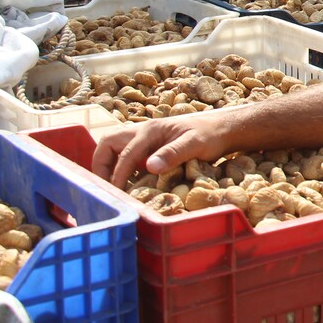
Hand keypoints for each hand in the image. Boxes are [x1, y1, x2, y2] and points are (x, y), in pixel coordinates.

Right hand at [92, 113, 223, 187]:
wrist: (221, 130)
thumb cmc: (209, 135)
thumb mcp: (195, 144)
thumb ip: (173, 153)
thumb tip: (150, 167)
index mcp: (151, 130)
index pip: (125, 153)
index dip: (118, 174)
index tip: (116, 192)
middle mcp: (142, 132)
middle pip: (108, 144)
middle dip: (101, 164)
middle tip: (104, 187)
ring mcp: (144, 139)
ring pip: (114, 149)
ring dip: (109, 166)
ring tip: (113, 188)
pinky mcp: (149, 148)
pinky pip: (126, 156)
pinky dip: (121, 169)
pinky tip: (129, 185)